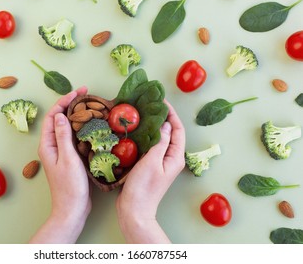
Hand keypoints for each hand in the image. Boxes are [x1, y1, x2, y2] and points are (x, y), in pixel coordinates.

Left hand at [29, 87, 90, 242]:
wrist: (72, 208)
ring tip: (90, 105)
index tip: (79, 92)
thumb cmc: (69, 186)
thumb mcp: (67, 159)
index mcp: (48, 145)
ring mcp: (61, 152)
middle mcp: (52, 146)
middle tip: (87, 93)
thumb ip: (63, 137)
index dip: (64, 101)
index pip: (54, 116)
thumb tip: (61, 115)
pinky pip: (74, 137)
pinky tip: (92, 125)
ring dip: (77, 114)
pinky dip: (82, 127)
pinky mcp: (70, 157)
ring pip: (68, 127)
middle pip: (60, 119)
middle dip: (71, 104)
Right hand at [116, 100, 185, 242]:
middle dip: (162, 117)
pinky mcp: (149, 164)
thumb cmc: (144, 188)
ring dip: (152, 126)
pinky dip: (144, 136)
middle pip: (169, 132)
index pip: (178, 129)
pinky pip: (149, 146)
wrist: (134, 209)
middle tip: (149, 104)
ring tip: (141, 113)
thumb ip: (160, 142)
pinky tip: (135, 130)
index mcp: (175, 157)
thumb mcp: (152, 161)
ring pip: (159, 138)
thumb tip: (165, 124)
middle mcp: (170, 158)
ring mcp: (159, 161)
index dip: (171, 114)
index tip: (161, 101)